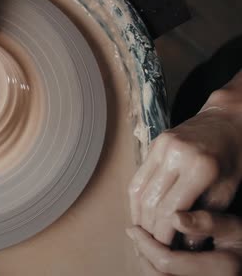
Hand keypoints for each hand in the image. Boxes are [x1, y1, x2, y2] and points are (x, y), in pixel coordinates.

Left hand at [126, 211, 241, 275]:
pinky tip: (152, 256)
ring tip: (142, 244)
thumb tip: (174, 216)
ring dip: (147, 264)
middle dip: (143, 255)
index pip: (167, 262)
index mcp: (219, 272)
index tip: (133, 228)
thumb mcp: (233, 227)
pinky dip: (155, 271)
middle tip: (135, 236)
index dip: (146, 244)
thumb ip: (208, 221)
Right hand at [129, 105, 241, 245]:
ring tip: (144, 230)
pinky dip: (136, 198)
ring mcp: (162, 146)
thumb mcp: (228, 189)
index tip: (165, 249)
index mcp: (200, 167)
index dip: (163, 234)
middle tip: (152, 244)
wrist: (227, 120)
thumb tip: (185, 244)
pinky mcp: (154, 143)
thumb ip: (205, 216)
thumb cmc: (233, 155)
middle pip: (151, 201)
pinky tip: (140, 211)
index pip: (171, 210)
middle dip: (149, 227)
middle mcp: (176, 154)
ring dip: (138, 214)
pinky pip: (138, 176)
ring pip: (138, 189)